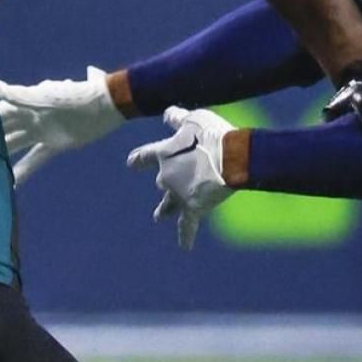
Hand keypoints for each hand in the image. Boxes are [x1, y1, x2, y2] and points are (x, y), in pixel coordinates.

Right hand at [0, 66, 125, 184]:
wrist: (105, 105)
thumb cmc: (75, 96)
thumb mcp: (45, 95)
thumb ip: (19, 95)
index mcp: (27, 102)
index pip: (0, 111)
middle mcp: (31, 116)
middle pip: (5, 128)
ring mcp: (42, 131)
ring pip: (17, 144)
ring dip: (3, 154)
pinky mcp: (54, 144)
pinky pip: (37, 159)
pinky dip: (25, 170)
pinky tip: (13, 184)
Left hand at [125, 107, 237, 249]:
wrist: (230, 156)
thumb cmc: (212, 134)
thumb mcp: (194, 118)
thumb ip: (178, 118)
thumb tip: (166, 114)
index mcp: (164, 154)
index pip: (145, 156)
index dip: (139, 159)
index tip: (131, 164)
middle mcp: (166, 176)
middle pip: (161, 180)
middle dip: (165, 181)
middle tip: (166, 184)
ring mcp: (179, 194)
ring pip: (168, 204)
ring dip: (164, 209)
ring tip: (157, 217)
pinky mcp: (195, 207)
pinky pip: (187, 225)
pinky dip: (186, 236)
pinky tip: (185, 247)